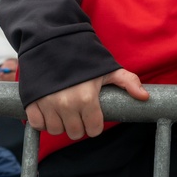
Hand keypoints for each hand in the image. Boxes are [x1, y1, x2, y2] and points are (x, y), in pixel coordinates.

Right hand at [24, 68, 148, 139]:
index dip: (95, 124)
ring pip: (56, 131)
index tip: (94, 115)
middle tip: (80, 111)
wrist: (53, 43)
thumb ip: (128, 82)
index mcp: (87, 98)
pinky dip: (43, 121)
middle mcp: (66, 104)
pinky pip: (38, 125)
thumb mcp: (108, 68)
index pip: (93, 129)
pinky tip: (50, 109)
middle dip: (79, 125)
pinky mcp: (31, 103)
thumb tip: (145, 97)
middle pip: (74, 133)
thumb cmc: (83, 57)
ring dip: (61, 124)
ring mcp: (47, 105)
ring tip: (65, 109)